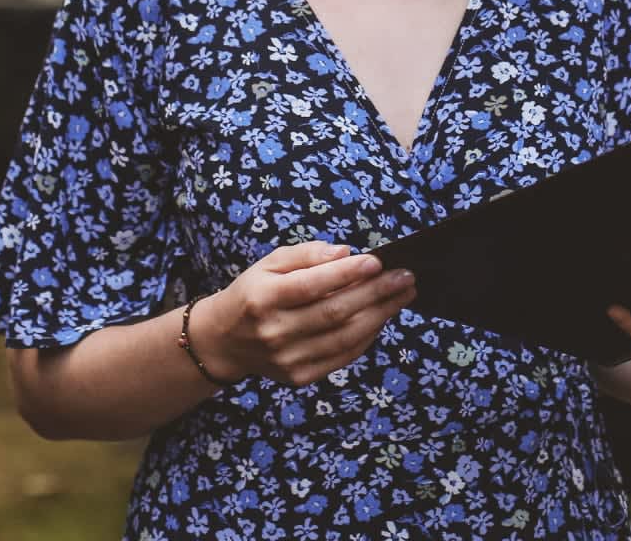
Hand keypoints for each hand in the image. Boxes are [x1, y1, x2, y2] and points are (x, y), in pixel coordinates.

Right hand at [191, 241, 415, 386]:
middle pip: (335, 313)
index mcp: (264, 298)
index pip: (311, 285)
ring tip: (403, 296)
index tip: (377, 261)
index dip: (347, 274)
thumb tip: (345, 253)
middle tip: (405, 277)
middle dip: (376, 293)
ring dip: (381, 315)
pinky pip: (343, 356)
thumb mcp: (270, 262)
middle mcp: (275, 332)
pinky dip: (367, 337)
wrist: (225, 340)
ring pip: (345, 337)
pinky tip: (382, 318)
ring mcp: (288, 359)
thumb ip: (306, 254)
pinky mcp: (299, 376)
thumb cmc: (254, 293)